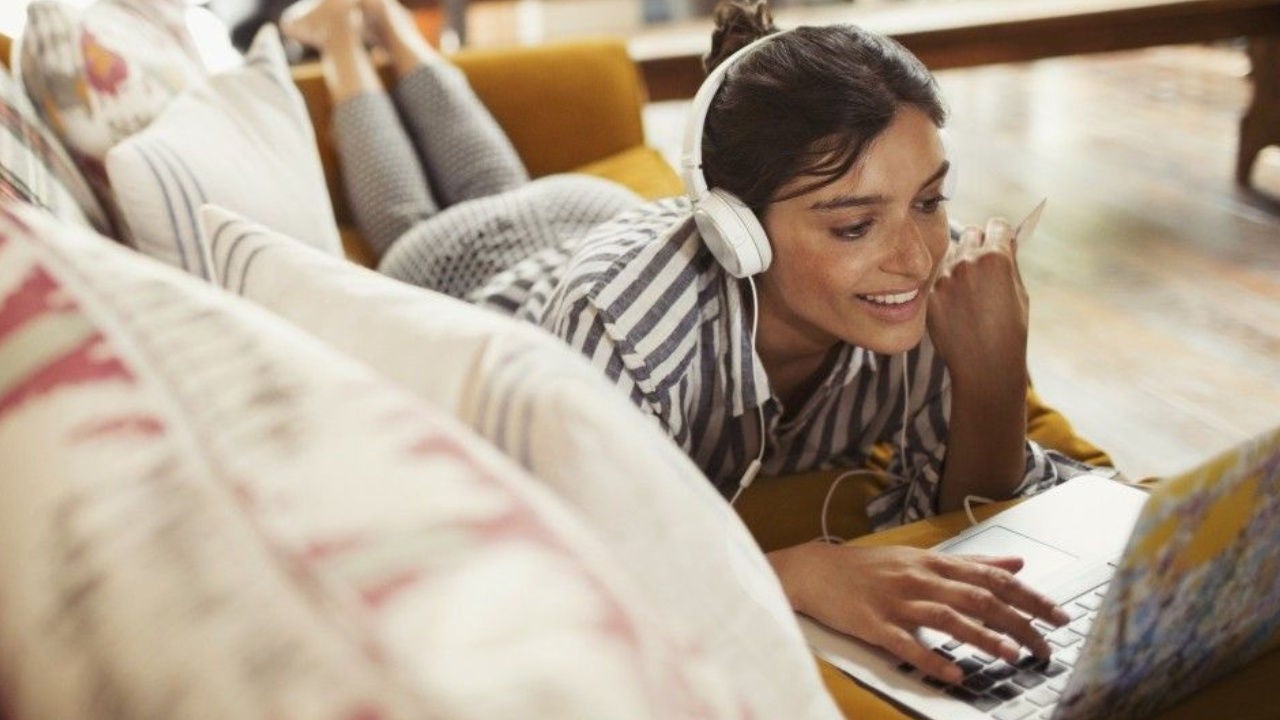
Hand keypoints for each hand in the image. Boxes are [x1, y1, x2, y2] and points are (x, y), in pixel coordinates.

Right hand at [770, 543, 1068, 683]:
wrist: (815, 570)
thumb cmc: (870, 567)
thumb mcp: (922, 558)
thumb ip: (971, 562)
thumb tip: (1016, 562)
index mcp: (934, 563)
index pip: (992, 578)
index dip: (1029, 597)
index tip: (1058, 617)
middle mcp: (920, 579)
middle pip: (978, 599)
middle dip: (1018, 622)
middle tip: (1044, 647)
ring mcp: (896, 602)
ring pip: (948, 618)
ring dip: (983, 638)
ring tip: (1010, 657)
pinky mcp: (873, 624)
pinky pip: (906, 644)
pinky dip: (931, 659)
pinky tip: (953, 673)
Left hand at [926, 217, 1028, 388]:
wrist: (985, 365)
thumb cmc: (1010, 331)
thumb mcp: (1020, 293)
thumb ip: (1009, 264)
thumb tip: (1005, 243)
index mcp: (996, 257)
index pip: (997, 225)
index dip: (1002, 234)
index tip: (1001, 241)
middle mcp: (967, 261)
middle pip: (971, 233)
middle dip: (979, 244)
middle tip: (985, 264)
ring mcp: (945, 277)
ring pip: (952, 255)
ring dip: (961, 263)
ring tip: (971, 290)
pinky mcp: (930, 294)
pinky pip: (939, 278)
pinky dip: (947, 286)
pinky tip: (957, 306)